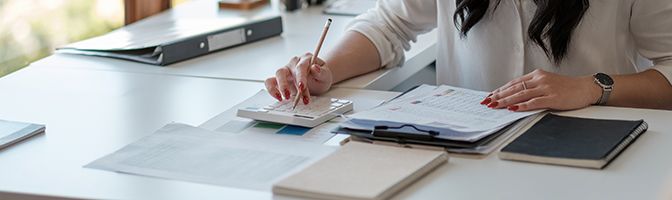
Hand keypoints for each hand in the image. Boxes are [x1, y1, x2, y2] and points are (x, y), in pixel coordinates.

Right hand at [264, 52, 332, 103]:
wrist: (319, 78)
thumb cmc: (321, 75)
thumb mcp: (326, 75)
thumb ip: (321, 72)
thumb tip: (314, 67)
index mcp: (305, 59)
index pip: (300, 67)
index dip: (300, 78)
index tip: (301, 88)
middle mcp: (293, 63)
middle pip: (283, 71)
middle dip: (284, 84)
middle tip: (289, 96)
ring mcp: (286, 71)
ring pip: (276, 76)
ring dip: (277, 88)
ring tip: (283, 98)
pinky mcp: (281, 79)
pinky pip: (271, 82)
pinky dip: (272, 90)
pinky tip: (279, 98)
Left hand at [481, 69, 601, 111]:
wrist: (586, 88)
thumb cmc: (566, 88)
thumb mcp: (547, 83)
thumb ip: (532, 88)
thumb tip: (514, 96)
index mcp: (537, 75)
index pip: (514, 83)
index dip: (500, 90)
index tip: (489, 96)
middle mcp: (540, 80)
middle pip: (514, 88)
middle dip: (499, 96)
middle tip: (487, 102)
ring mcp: (546, 88)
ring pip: (521, 94)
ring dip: (506, 101)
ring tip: (495, 105)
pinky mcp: (553, 97)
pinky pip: (534, 102)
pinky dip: (522, 105)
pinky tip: (513, 109)